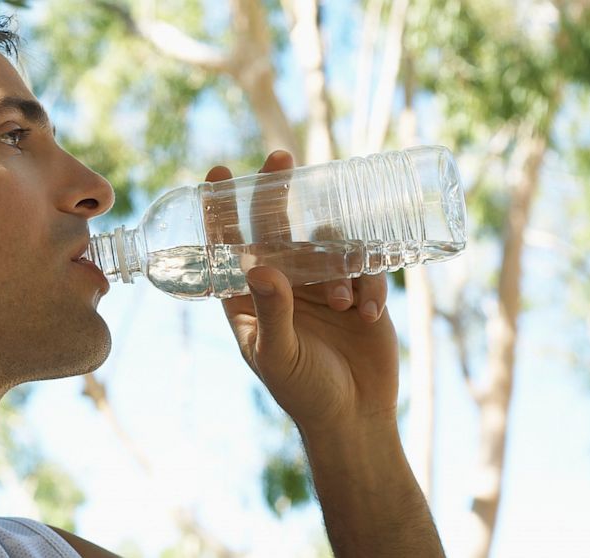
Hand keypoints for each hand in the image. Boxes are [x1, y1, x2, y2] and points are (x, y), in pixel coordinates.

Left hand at [211, 151, 399, 437]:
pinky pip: (367, 268)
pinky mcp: (362, 291)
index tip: (218, 170)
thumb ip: (271, 313)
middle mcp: (284, 281)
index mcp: (249, 294)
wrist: (354, 419)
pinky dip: (371, 285)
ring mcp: (323, 283)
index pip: (229, 243)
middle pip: (277, 225)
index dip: (222, 207)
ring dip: (339, 259)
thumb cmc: (303, 391)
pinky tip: (370, 315)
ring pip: (329, 242)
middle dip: (277, 191)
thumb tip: (260, 267)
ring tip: (343, 303)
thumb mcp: (277, 354)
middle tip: (280, 156)